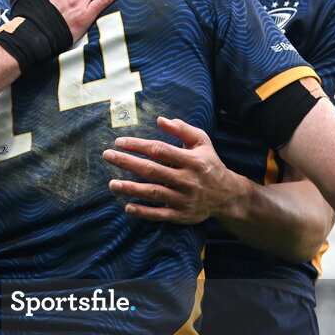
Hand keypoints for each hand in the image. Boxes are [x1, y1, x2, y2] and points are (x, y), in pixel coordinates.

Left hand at [103, 117, 244, 223]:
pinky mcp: (181, 215)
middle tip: (107, 156)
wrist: (227, 195)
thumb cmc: (209, 163)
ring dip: (130, 188)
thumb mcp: (201, 142)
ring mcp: (183, 199)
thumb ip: (182, 129)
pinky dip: (143, 212)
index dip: (138, 145)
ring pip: (153, 193)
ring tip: (112, 183)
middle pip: (152, 170)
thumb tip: (160, 119)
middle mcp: (187, 180)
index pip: (159, 150)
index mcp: (191, 160)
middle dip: (127, 162)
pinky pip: (159, 214)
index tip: (119, 142)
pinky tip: (127, 207)